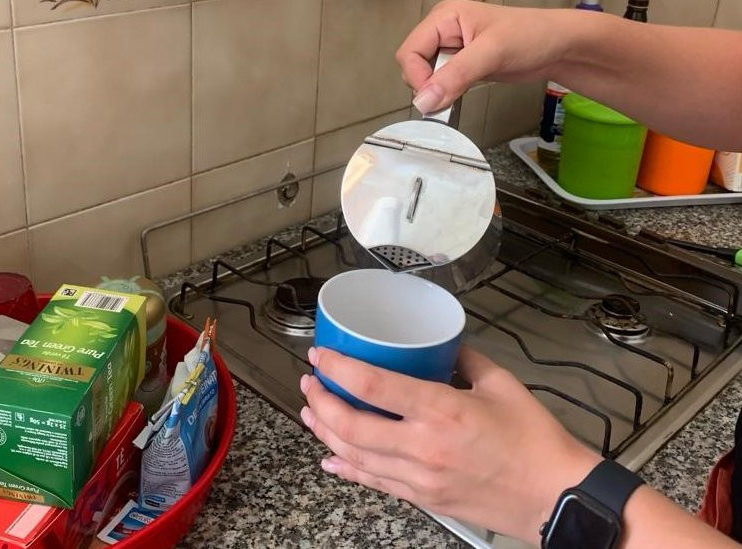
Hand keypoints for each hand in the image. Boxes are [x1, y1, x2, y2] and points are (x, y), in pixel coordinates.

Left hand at [300, 346, 600, 545]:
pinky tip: (331, 460)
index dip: (336, 368)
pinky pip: (373, 482)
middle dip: (319, 401)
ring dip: (325, 433)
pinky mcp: (423, 498)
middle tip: (309, 383)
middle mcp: (422, 446)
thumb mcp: (502, 384)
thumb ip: (465, 359)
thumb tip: (441, 345)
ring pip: (353, 456)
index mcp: (441, 410)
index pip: (371, 386)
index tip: (320, 356)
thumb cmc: (535, 440)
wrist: (556, 497)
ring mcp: (419, 477)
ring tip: (311, 413)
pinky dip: (346, 469)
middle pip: (349, 425)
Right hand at [399, 0, 573, 113]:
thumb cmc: (533, 35)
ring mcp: (451, 50)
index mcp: (445, 17)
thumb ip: (455, 75)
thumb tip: (425, 98)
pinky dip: (446, 95)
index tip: (433, 96)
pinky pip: (440, 85)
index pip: (410, 51)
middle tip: (450, 92)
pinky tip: (460, 93)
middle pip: (413, 65)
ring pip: (425, 78)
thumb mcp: (492, 52)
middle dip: (427, 84)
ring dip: (437, 91)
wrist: (557, 47)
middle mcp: (444, 32)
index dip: (417, 76)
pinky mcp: (460, 66)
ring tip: (461, 89)